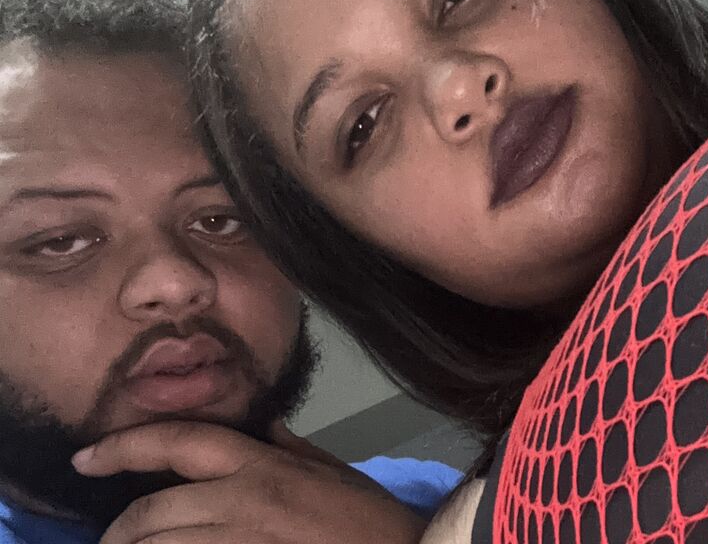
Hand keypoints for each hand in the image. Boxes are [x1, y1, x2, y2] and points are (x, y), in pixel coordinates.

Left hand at [72, 421, 426, 543]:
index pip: (180, 443)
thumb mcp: (332, 470)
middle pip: (151, 510)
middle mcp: (244, 501)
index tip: (89, 457)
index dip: (125, 446)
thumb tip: (259, 425)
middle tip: (111, 539)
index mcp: (263, 465)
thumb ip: (289, 447)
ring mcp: (242, 543)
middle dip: (119, 530)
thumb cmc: (369, 521)